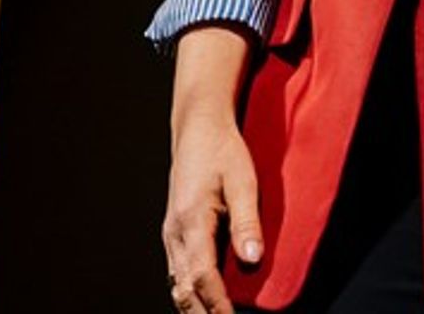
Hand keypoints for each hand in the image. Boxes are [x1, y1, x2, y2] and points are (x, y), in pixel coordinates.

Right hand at [162, 115, 261, 313]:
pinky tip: (203, 300)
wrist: (197, 128)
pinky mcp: (174, 231)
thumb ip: (247, 222)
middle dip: (202, 313)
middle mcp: (175, 232)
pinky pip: (177, 271)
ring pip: (177, 283)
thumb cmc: (222, 150)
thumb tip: (252, 260)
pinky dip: (189, 291)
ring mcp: (171, 233)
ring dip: (193, 306)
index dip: (218, 306)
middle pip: (184, 289)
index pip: (202, 277)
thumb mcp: (243, 181)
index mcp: (191, 221)